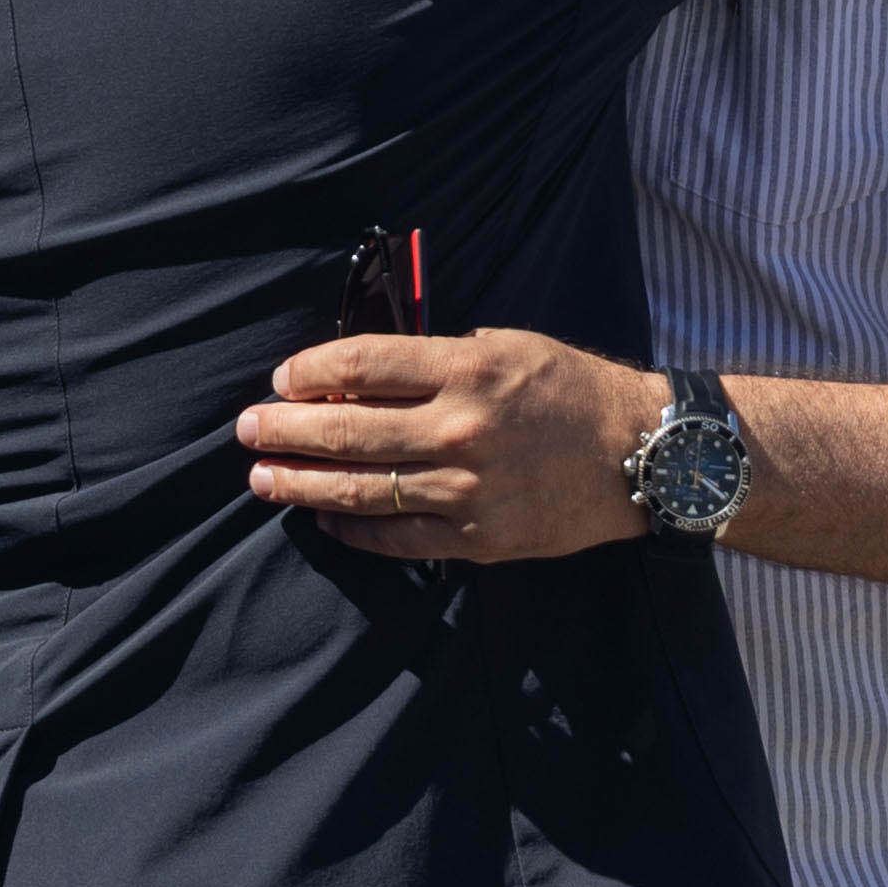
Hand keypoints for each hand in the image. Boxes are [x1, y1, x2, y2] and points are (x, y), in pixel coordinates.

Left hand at [239, 329, 660, 561]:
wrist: (639, 455)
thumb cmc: (569, 390)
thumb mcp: (506, 347)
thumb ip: (435, 361)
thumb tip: (354, 380)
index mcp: (469, 369)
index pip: (363, 365)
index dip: (311, 371)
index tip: (283, 378)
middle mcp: (462, 429)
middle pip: (347, 429)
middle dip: (285, 429)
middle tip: (248, 428)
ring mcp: (467, 490)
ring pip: (360, 490)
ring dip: (300, 483)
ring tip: (263, 478)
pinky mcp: (477, 539)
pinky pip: (396, 538)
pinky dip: (351, 528)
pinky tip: (323, 518)